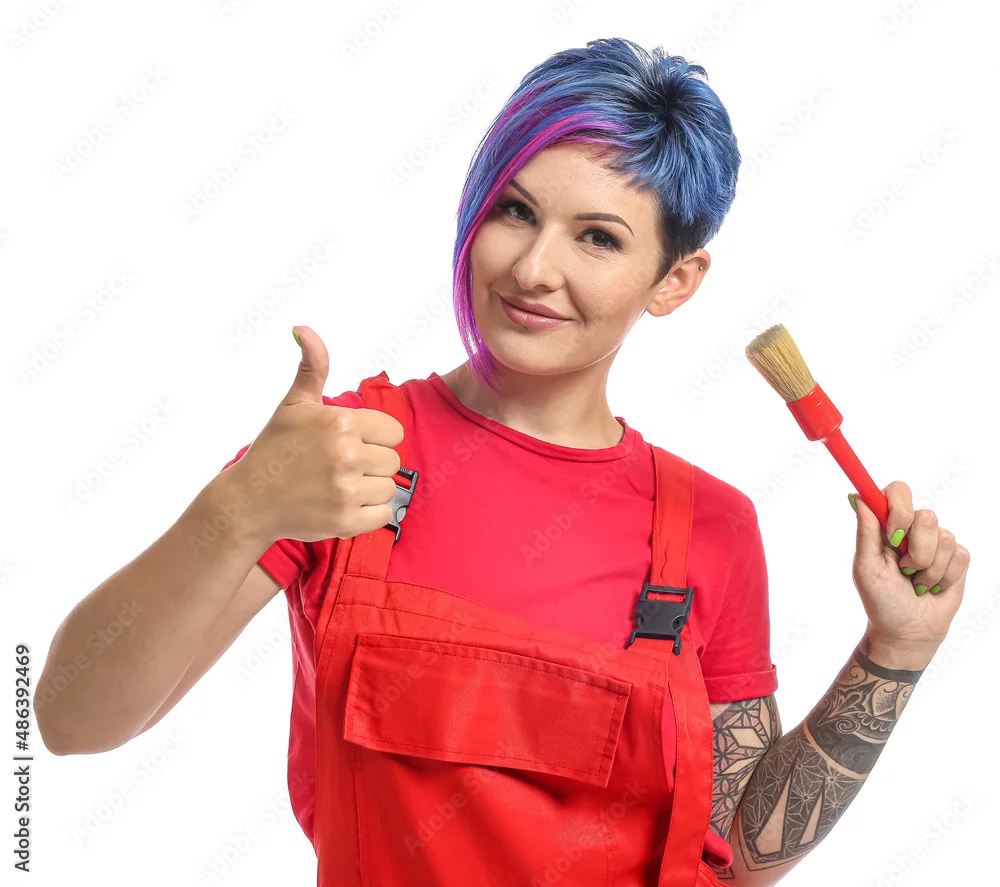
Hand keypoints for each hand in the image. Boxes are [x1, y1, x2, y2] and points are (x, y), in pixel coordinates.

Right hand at [230, 325, 404, 545]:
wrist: (249, 501)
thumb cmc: (275, 449)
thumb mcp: (294, 404)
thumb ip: (312, 366)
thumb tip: (303, 328)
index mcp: (341, 423)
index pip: (393, 432)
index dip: (374, 438)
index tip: (349, 444)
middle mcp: (347, 455)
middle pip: (393, 461)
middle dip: (371, 464)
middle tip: (340, 468)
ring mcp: (346, 490)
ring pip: (389, 488)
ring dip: (370, 489)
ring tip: (339, 486)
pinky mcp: (346, 521)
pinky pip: (384, 515)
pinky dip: (368, 514)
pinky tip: (342, 506)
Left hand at [849, 482, 969, 656]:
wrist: (908, 630)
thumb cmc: (881, 600)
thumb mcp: (866, 567)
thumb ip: (866, 532)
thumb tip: (858, 496)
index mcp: (886, 526)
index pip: (897, 492)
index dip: (899, 508)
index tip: (894, 535)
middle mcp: (911, 529)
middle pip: (926, 515)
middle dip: (916, 550)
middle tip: (904, 569)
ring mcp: (935, 543)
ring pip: (944, 537)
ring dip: (928, 569)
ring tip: (915, 582)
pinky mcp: (956, 558)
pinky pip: (960, 555)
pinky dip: (944, 577)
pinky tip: (932, 587)